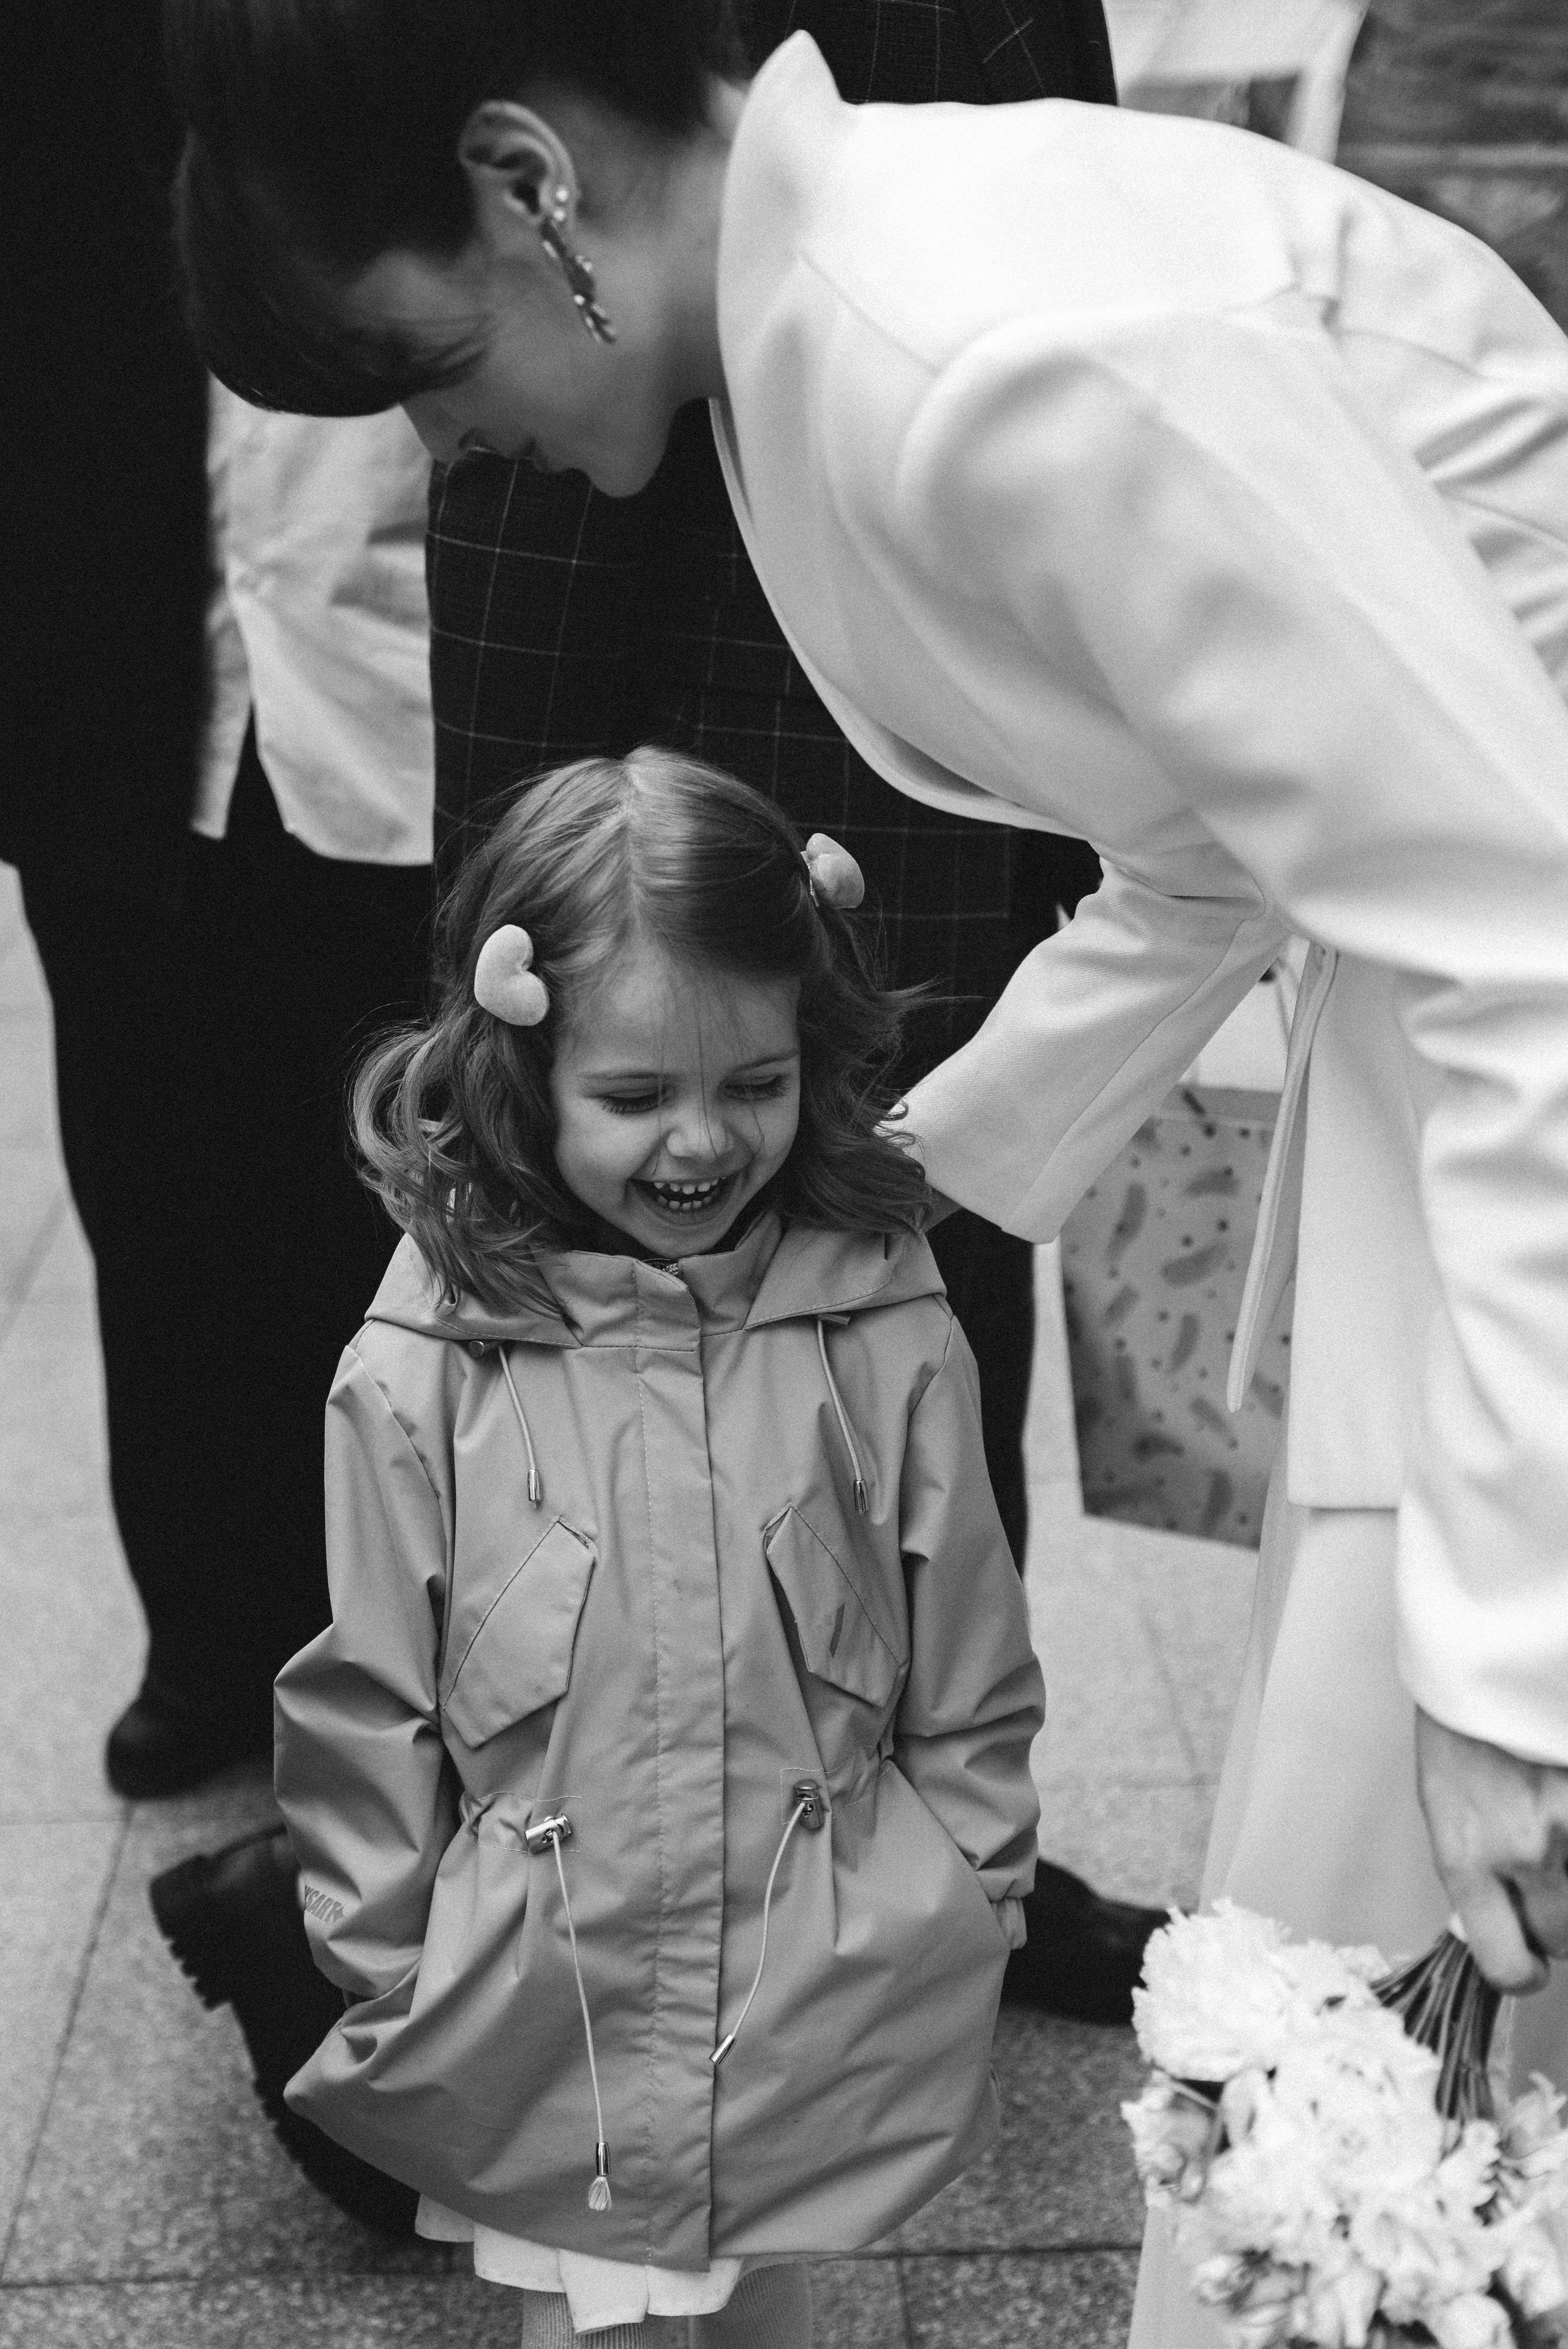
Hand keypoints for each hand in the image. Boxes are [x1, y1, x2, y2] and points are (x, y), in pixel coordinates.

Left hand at [1416, 1707, 1567, 1990]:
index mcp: (1467, 1856)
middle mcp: (1525, 1850)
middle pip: (1562, 1937)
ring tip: (1557, 1829)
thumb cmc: (1464, 1724)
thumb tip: (1507, 1928)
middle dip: (1558, 1916)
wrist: (1488, 1653)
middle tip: (1549, 1874)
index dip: (1522, 1969)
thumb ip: (1479, 1872)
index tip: (1528, 1961)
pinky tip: (1562, 1802)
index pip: (1504, 1964)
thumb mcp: (1448, 1805)